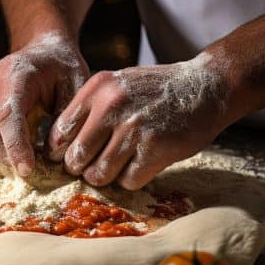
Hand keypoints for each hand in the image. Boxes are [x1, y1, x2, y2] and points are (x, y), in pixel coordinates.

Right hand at [0, 32, 87, 175]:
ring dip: (2, 161)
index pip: (8, 116)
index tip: (28, 170)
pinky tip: (17, 160)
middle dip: (10, 160)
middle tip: (36, 177)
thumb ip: (66, 117)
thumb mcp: (76, 85)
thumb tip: (54, 153)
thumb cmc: (62, 68)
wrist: (43, 50)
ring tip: (27, 171)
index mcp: (16, 74)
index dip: (15, 146)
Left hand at [46, 53, 229, 189]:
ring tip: (119, 166)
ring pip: (99, 174)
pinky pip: (128, 180)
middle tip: (95, 166)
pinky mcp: (155, 148)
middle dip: (82, 168)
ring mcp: (134, 127)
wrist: (206, 87)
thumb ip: (89, 109)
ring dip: (107, 177)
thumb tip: (58, 147)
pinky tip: (141, 164)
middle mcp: (111, 106)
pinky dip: (131, 179)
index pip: (59, 132)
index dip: (60, 152)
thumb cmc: (156, 90)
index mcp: (97, 89)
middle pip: (76, 158)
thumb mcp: (117, 85)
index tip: (71, 157)